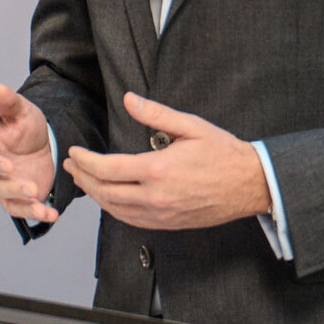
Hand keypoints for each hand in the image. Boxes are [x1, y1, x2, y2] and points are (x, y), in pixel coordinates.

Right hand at [0, 83, 59, 223]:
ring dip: (25, 207)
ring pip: (8, 202)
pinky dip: (37, 214)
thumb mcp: (20, 111)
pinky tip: (51, 214)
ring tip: (42, 208)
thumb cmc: (22, 125)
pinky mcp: (19, 200)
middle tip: (31, 188)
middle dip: (12, 189)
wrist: (40, 143)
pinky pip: (24, 211)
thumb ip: (8, 103)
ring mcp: (2, 188)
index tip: (8, 166)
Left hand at [62, 92, 271, 230]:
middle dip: (82, 177)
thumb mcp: (191, 126)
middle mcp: (156, 196)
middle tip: (70, 165)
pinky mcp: (169, 224)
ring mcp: (162, 214)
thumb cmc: (224, 153)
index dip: (85, 160)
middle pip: (105, 191)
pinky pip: (132, 221)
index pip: (107, 169)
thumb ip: (156, 114)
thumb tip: (129, 99)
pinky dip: (114, 210)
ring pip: (115, 210)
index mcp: (158, 170)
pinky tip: (108, 199)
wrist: (252, 184)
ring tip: (83, 180)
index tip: (74, 151)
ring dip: (95, 195)